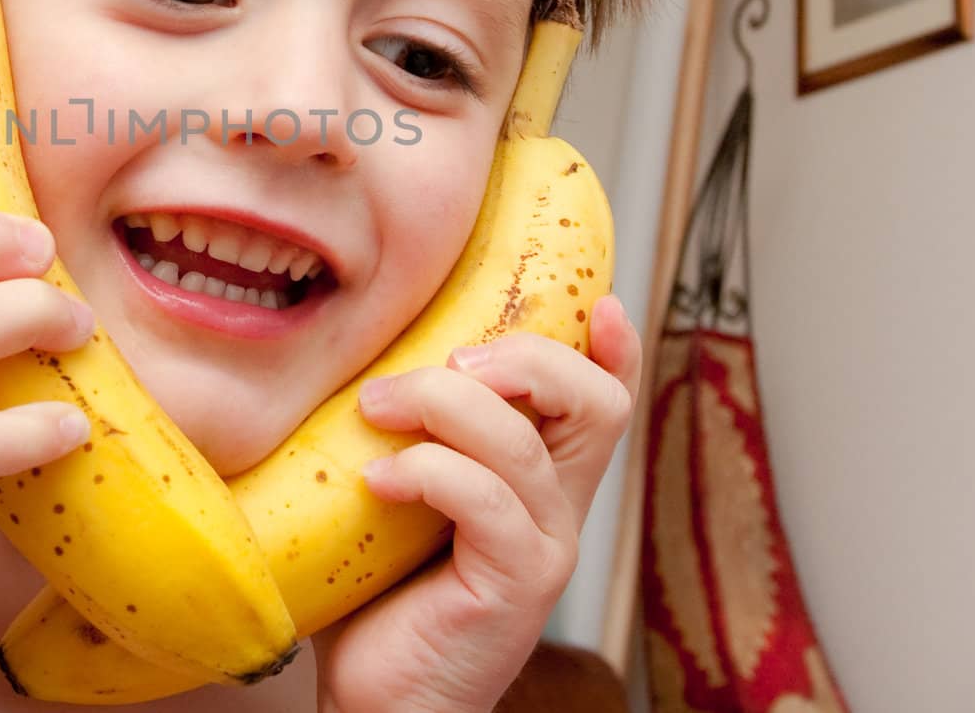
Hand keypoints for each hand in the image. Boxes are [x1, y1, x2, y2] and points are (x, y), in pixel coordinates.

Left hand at [311, 295, 640, 712]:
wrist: (379, 700)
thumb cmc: (377, 595)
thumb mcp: (396, 493)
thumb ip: (407, 432)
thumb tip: (359, 355)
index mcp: (538, 481)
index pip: (603, 401)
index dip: (615, 347)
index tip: (598, 300)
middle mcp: (557, 511)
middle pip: (594, 403)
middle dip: (523, 357)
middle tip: (443, 366)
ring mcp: (544, 549)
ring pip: (525, 442)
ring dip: (441, 406)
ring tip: (376, 411)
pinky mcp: (515, 587)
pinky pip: (486, 500)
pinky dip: (426, 471)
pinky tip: (377, 481)